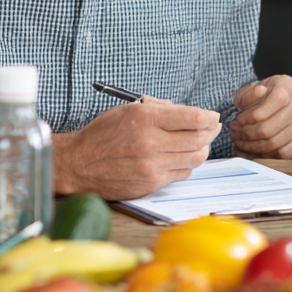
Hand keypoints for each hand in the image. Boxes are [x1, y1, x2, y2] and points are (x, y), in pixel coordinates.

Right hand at [53, 98, 220, 197]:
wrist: (78, 164)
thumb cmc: (102, 134)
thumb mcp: (127, 110)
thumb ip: (158, 109)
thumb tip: (186, 113)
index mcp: (145, 118)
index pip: (193, 118)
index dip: (209, 117)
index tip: (212, 116)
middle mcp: (150, 142)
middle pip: (199, 139)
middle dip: (211, 132)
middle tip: (213, 129)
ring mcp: (152, 165)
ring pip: (195, 158)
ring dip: (203, 149)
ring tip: (201, 143)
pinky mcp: (151, 183)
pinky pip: (182, 173)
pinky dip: (187, 164)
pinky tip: (183, 157)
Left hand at [229, 75, 291, 158]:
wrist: (288, 104)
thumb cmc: (266, 98)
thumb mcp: (251, 91)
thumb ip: (248, 95)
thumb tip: (257, 93)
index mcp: (286, 85)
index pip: (260, 111)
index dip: (244, 121)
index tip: (236, 123)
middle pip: (266, 130)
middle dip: (246, 137)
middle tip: (236, 137)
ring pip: (274, 144)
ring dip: (253, 148)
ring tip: (242, 144)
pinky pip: (286, 154)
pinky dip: (267, 157)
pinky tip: (256, 152)